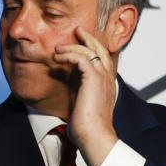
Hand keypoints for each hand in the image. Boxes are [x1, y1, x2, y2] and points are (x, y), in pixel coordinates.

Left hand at [54, 27, 117, 165]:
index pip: (103, 58)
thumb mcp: (81, 100)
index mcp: (107, 82)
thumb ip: (77, 87)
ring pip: (90, 50)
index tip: (80, 41)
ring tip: (58, 47)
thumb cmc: (86, 124)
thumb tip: (64, 78)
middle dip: (88, 37)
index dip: (92, 47)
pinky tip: (58, 57)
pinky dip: (69, 54)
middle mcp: (108, 77)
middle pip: (101, 48)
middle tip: (77, 30)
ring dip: (73, 46)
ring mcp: (102, 77)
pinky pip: (82, 58)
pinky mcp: (94, 79)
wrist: (93, 135)